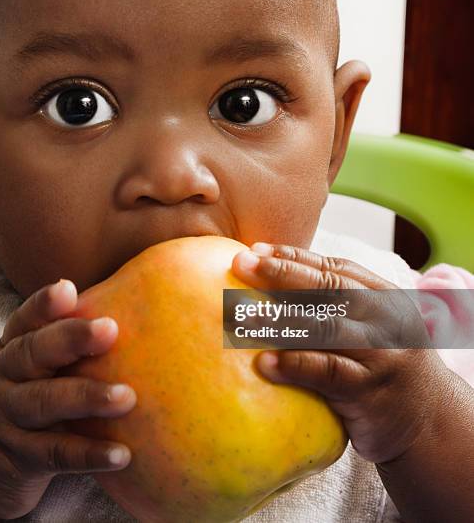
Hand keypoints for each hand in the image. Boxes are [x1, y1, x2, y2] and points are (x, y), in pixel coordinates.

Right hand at [0, 279, 136, 519]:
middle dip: (70, 339)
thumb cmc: (20, 398)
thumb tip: (128, 305)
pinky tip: (122, 454)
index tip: (68, 288)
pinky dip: (89, 454)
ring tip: (126, 397)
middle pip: (32, 354)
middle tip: (109, 329)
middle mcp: (5, 378)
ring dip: (86, 398)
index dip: (44, 304)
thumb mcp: (26, 366)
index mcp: (10, 349)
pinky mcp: (22, 459)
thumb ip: (62, 340)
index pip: (24, 320)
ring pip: (44, 403)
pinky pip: (57, 454)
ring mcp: (9, 419)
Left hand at [231, 243, 451, 464]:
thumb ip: (334, 308)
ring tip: (242, 314)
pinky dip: (294, 365)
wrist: (430, 423)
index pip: (334, 269)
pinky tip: (263, 363)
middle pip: (329, 289)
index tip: (256, 249)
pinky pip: (327, 372)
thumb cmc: (382, 369)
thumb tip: (269, 284)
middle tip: (242, 264)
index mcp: (383, 298)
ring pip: (326, 328)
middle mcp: (385, 321)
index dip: (294, 257)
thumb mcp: (369, 329)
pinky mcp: (371, 392)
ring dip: (279, 319)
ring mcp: (381, 355)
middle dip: (281, 273)